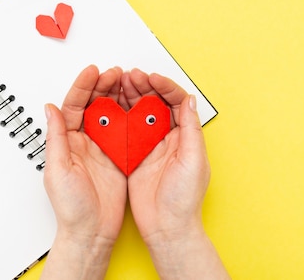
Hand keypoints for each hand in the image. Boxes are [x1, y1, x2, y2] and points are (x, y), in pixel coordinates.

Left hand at [41, 65, 126, 279]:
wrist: (92, 233)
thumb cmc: (71, 208)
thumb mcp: (58, 170)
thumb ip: (56, 138)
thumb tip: (50, 109)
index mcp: (67, 142)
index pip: (73, 106)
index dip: (82, 87)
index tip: (92, 72)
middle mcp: (84, 142)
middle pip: (93, 106)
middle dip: (103, 86)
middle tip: (114, 72)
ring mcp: (103, 148)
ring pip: (110, 114)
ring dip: (117, 96)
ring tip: (127, 81)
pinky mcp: (119, 157)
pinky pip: (126, 131)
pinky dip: (132, 116)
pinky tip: (138, 104)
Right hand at [123, 69, 229, 278]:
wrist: (167, 228)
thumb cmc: (185, 200)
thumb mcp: (193, 161)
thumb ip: (191, 129)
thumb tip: (190, 100)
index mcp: (185, 136)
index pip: (176, 102)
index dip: (164, 87)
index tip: (151, 78)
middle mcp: (167, 138)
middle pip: (155, 103)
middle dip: (143, 86)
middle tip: (130, 76)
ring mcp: (149, 146)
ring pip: (139, 113)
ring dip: (130, 97)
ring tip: (118, 83)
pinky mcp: (133, 156)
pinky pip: (125, 130)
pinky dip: (118, 116)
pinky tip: (110, 106)